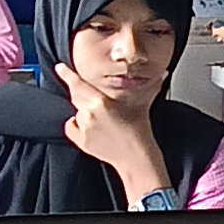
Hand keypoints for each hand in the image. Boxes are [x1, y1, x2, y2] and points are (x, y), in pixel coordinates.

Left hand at [57, 64, 173, 203]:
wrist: (135, 156)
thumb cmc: (139, 128)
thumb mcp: (143, 103)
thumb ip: (151, 85)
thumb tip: (163, 72)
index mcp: (101, 101)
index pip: (78, 84)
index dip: (67, 74)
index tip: (60, 67)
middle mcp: (89, 114)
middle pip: (76, 97)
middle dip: (81, 94)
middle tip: (95, 101)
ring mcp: (84, 128)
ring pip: (77, 113)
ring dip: (84, 112)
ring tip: (102, 120)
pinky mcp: (81, 141)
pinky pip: (72, 127)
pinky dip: (78, 126)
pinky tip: (92, 129)